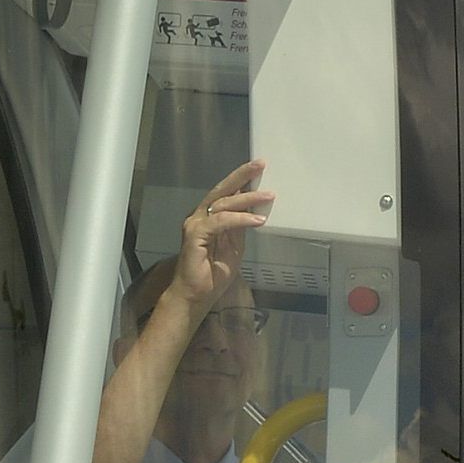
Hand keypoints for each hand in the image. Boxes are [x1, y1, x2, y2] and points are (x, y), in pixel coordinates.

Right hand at [174, 160, 273, 308]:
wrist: (195, 297)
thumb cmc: (211, 276)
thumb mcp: (234, 247)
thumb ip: (240, 229)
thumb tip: (253, 212)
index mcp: (209, 218)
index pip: (226, 194)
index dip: (242, 180)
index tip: (260, 169)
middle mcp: (200, 217)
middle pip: (222, 190)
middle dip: (242, 176)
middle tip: (261, 165)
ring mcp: (195, 224)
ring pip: (223, 204)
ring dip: (248, 199)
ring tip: (269, 196)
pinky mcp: (195, 235)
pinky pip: (220, 222)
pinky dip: (240, 219)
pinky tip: (257, 221)